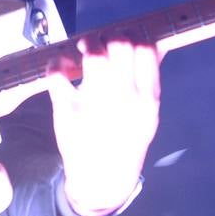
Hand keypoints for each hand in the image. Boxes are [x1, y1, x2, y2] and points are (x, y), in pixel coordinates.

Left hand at [42, 31, 161, 215]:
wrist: (103, 179)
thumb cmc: (127, 140)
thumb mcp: (148, 114)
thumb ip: (149, 80)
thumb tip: (157, 44)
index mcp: (147, 99)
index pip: (146, 49)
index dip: (134, 36)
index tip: (124, 40)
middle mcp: (124, 99)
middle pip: (120, 45)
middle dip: (109, 37)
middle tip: (101, 44)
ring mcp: (95, 104)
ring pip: (93, 55)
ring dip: (88, 43)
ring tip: (84, 49)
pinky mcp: (67, 110)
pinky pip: (58, 74)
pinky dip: (57, 62)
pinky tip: (63, 65)